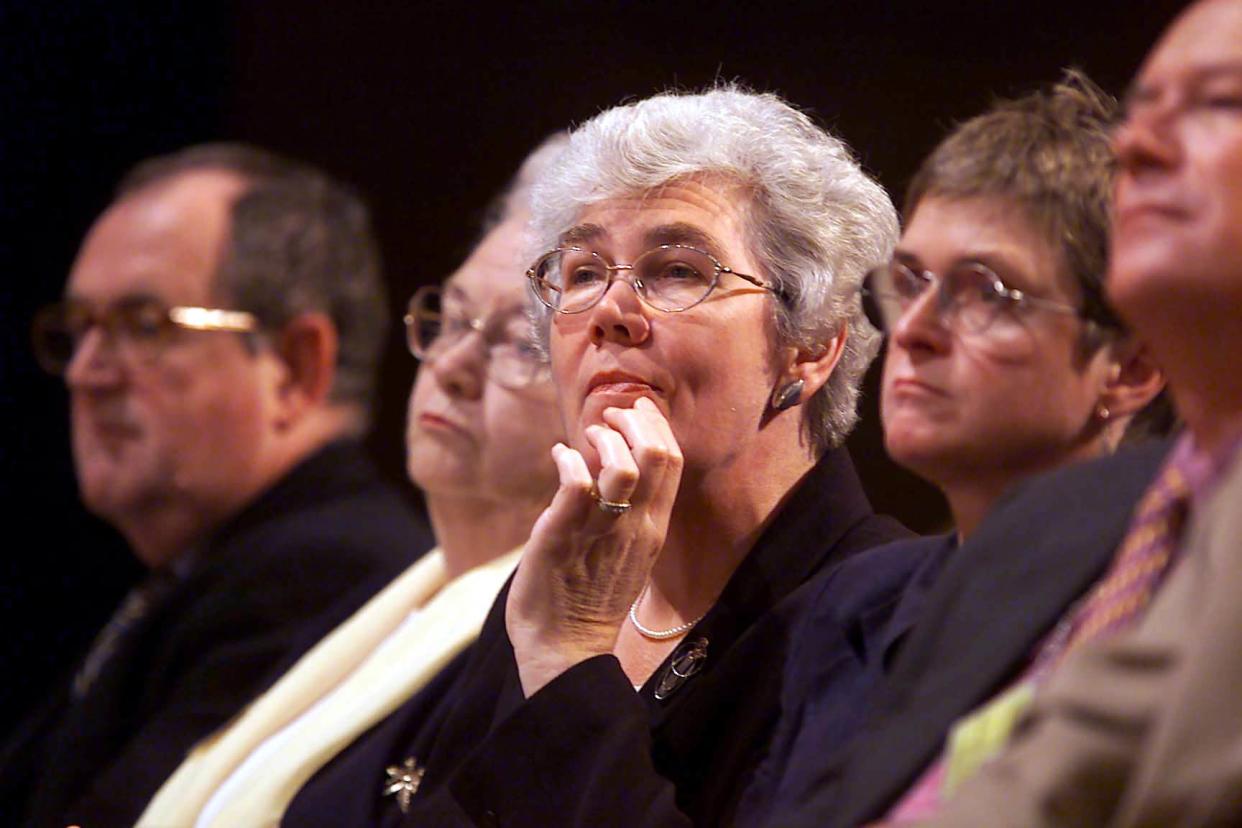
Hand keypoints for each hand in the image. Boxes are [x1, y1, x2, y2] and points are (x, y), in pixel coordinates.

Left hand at [506, 396, 682, 696]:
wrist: (566, 649)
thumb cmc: (593, 598)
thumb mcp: (628, 552)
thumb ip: (630, 512)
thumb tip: (617, 466)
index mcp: (653, 528)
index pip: (672, 462)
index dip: (657, 426)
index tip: (639, 410)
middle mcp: (635, 527)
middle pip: (656, 456)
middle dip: (635, 422)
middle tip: (611, 417)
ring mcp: (601, 531)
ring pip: (620, 466)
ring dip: (603, 439)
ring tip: (587, 437)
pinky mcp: (562, 536)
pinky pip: (574, 484)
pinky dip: (567, 459)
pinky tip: (559, 456)